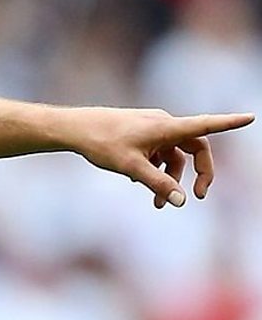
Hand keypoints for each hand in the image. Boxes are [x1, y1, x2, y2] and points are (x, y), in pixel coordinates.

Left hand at [61, 108, 253, 207]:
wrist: (74, 128)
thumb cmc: (101, 143)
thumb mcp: (131, 167)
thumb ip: (158, 183)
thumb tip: (182, 201)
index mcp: (165, 126)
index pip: (205, 124)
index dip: (229, 123)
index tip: (250, 117)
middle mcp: (163, 123)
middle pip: (195, 147)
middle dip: (198, 173)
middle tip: (197, 196)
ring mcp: (152, 127)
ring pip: (174, 155)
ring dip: (170, 177)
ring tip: (155, 202)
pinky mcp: (141, 133)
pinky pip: (159, 153)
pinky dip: (156, 169)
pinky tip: (140, 182)